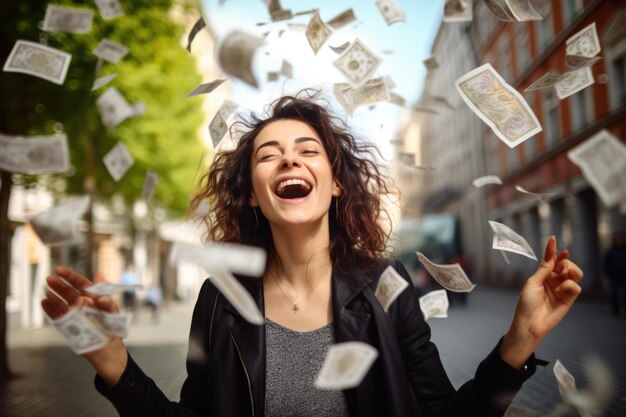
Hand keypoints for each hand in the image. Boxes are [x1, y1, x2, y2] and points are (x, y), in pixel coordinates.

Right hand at [41, 266, 127, 386]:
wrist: (110, 351)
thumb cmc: (113, 330)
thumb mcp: (112, 312)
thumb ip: (106, 298)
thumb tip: (102, 283)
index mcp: (93, 299)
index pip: (81, 284)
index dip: (71, 277)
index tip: (61, 270)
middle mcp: (82, 306)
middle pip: (69, 292)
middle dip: (59, 285)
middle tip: (50, 278)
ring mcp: (75, 316)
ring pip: (62, 303)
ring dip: (54, 296)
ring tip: (47, 290)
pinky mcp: (69, 327)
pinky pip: (58, 316)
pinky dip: (51, 310)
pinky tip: (45, 302)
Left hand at [500, 236, 582, 368]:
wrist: (529, 323)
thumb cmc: (526, 304)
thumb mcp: (533, 282)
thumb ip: (545, 268)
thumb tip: (551, 251)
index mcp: (543, 276)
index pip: (553, 261)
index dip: (555, 251)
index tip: (553, 239)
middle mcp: (554, 281)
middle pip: (567, 265)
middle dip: (565, 262)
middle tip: (560, 266)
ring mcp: (562, 290)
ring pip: (576, 274)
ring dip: (571, 270)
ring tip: (563, 274)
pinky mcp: (569, 300)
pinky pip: (576, 287)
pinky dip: (569, 285)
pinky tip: (560, 289)